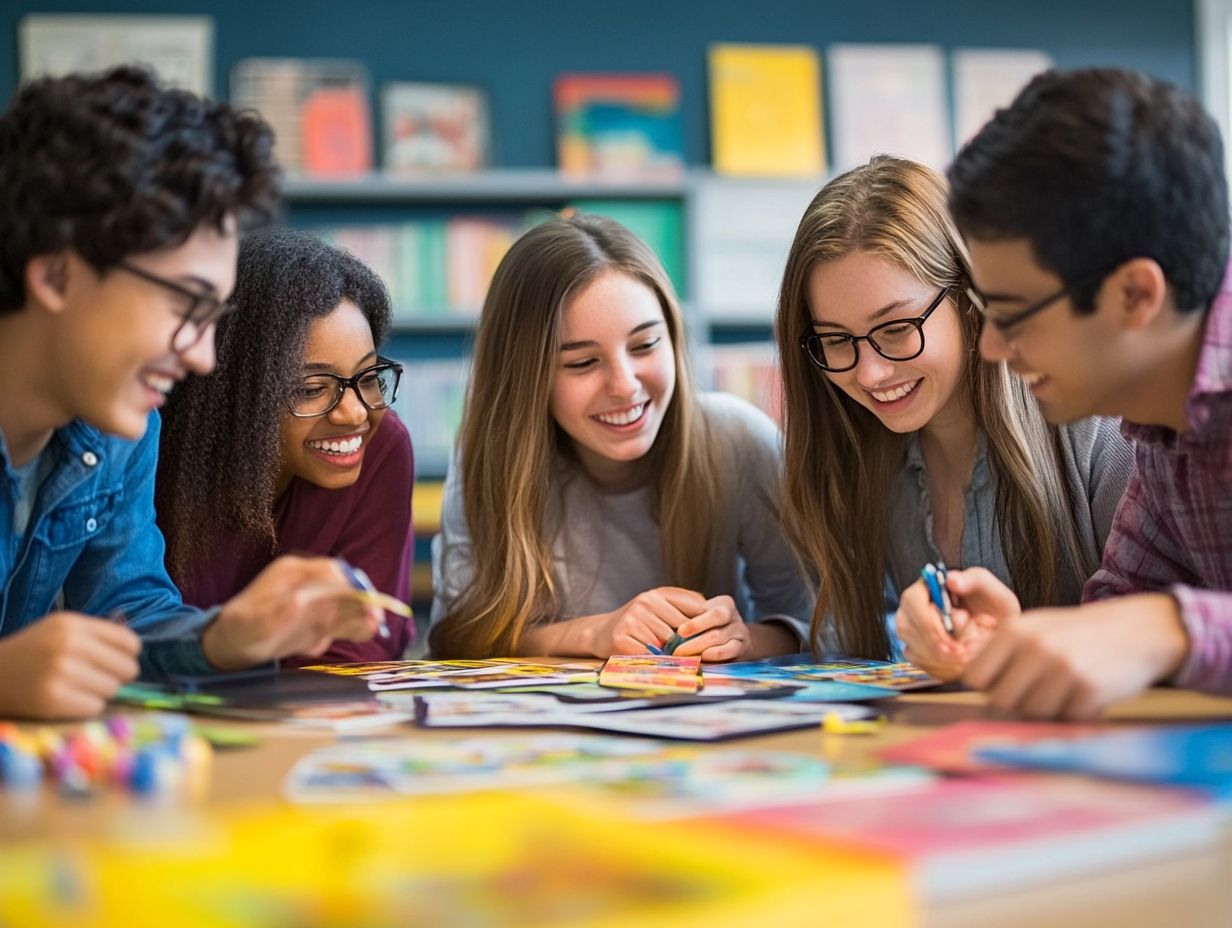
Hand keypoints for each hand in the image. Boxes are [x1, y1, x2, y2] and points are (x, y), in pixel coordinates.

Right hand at [0, 613, 140, 718]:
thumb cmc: (32, 653)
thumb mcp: (60, 630)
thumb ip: (96, 636)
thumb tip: (134, 652)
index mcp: (72, 624)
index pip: (129, 642)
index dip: (127, 656)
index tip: (115, 662)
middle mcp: (68, 645)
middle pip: (126, 668)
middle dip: (116, 677)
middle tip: (95, 678)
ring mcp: (60, 672)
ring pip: (112, 689)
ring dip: (99, 693)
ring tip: (76, 688)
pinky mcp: (53, 699)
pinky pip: (94, 707)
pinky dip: (85, 707)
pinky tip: (67, 700)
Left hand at [203, 555, 382, 669]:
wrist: (231, 647)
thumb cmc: (238, 631)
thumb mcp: (250, 622)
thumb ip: (275, 613)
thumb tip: (299, 603)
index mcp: (291, 573)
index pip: (329, 571)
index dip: (349, 584)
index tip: (363, 599)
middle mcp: (307, 584)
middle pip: (344, 587)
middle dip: (362, 602)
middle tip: (375, 619)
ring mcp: (314, 602)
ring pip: (347, 606)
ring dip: (359, 618)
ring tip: (371, 630)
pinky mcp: (318, 620)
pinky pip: (341, 624)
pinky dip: (348, 632)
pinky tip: (335, 641)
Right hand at [595, 587, 708, 657]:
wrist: (601, 632)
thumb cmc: (638, 622)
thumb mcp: (660, 607)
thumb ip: (684, 606)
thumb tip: (711, 612)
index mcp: (658, 593)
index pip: (695, 608)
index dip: (702, 624)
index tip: (707, 634)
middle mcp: (645, 602)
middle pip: (683, 628)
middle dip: (685, 642)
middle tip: (681, 649)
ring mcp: (632, 619)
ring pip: (667, 643)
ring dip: (667, 652)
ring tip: (659, 651)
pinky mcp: (621, 637)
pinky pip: (649, 654)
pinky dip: (652, 659)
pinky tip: (646, 655)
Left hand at [670, 595, 754, 661]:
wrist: (736, 639)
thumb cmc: (711, 627)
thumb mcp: (702, 617)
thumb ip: (689, 620)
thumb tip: (667, 631)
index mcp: (723, 603)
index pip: (709, 609)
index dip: (695, 622)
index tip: (679, 632)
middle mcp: (733, 614)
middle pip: (717, 619)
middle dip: (695, 634)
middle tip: (677, 648)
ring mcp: (739, 630)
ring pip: (719, 636)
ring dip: (699, 647)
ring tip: (683, 655)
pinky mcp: (742, 646)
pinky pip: (729, 650)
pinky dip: (714, 654)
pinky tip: (702, 658)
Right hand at [896, 568, 1012, 679]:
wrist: (1000, 636)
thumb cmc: (994, 612)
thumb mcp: (994, 592)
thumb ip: (976, 580)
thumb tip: (952, 580)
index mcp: (929, 586)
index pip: (913, 601)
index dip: (929, 624)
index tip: (951, 640)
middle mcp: (914, 607)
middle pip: (908, 628)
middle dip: (937, 646)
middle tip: (963, 653)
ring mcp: (912, 630)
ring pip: (914, 648)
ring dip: (942, 659)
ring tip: (967, 655)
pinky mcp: (916, 650)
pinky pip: (921, 663)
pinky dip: (942, 667)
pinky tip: (959, 662)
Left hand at [962, 593, 1189, 719]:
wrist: (1138, 631)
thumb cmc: (1077, 634)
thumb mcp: (1035, 627)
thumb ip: (1001, 651)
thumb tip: (968, 681)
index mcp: (1015, 630)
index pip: (975, 677)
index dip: (988, 686)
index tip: (1005, 684)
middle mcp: (1035, 647)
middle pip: (1001, 701)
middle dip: (1016, 702)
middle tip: (1039, 690)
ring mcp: (1063, 668)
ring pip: (1031, 714)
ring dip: (1047, 710)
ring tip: (1064, 690)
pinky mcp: (1089, 689)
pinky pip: (1065, 718)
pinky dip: (1074, 713)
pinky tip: (1085, 693)